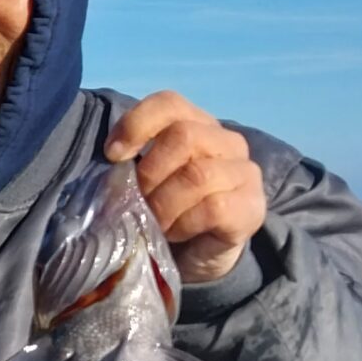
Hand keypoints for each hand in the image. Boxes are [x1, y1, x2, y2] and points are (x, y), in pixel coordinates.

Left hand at [106, 93, 265, 285]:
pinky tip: (176, 233)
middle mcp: (227, 142)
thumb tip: (110, 163)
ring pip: (196, 175)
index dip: (136, 124)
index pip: (169, 103)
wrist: (196, 257)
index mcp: (197, 125)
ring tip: (154, 223)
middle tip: (137, 201)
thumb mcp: (144, 182)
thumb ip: (132, 164)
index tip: (113, 155)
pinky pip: (213, 207)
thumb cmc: (166, 212)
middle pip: (183, 136)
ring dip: (163, 204)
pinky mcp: (251, 207)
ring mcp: (245, 173)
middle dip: (149, 172)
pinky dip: (183, 224)